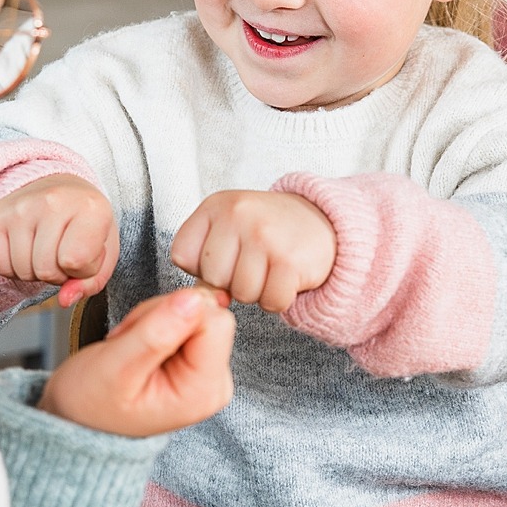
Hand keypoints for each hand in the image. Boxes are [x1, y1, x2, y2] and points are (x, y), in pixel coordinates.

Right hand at [0, 173, 119, 308]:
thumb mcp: (104, 252)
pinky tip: (27, 249)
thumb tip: (65, 300)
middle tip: (62, 253)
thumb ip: (91, 282)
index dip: (81, 270)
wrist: (62, 192)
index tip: (84, 253)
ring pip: (23, 271)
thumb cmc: (86, 224)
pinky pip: (0, 266)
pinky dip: (13, 268)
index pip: (77, 260)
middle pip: (46, 270)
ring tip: (46, 250)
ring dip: (35, 272)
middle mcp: (53, 201)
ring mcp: (21, 207)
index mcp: (91, 207)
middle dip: (57, 274)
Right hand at [39, 286, 236, 436]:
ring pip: (195, 310)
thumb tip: (194, 300)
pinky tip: (138, 343)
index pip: (215, 321)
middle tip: (131, 341)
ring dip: (155, 318)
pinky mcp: (198, 359)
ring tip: (130, 345)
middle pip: (207, 313)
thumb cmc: (92, 402)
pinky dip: (156, 321)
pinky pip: (187, 317)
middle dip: (163, 315)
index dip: (174, 313)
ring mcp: (208, 371)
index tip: (141, 334)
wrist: (78, 418)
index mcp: (203, 391)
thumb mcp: (115, 367)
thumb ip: (156, 332)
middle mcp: (214, 383)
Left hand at [169, 189, 336, 312]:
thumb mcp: (229, 226)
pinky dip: (280, 298)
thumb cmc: (268, 231)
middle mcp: (238, 214)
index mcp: (216, 204)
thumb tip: (203, 299)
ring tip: (270, 267)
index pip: (182, 255)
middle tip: (254, 262)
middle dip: (232, 281)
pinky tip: (286, 276)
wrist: (324, 222)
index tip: (225, 255)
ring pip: (242, 294)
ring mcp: (264, 235)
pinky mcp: (290, 260)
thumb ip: (205, 257)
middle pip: (213, 279)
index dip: (201, 266)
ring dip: (258, 291)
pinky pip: (271, 302)